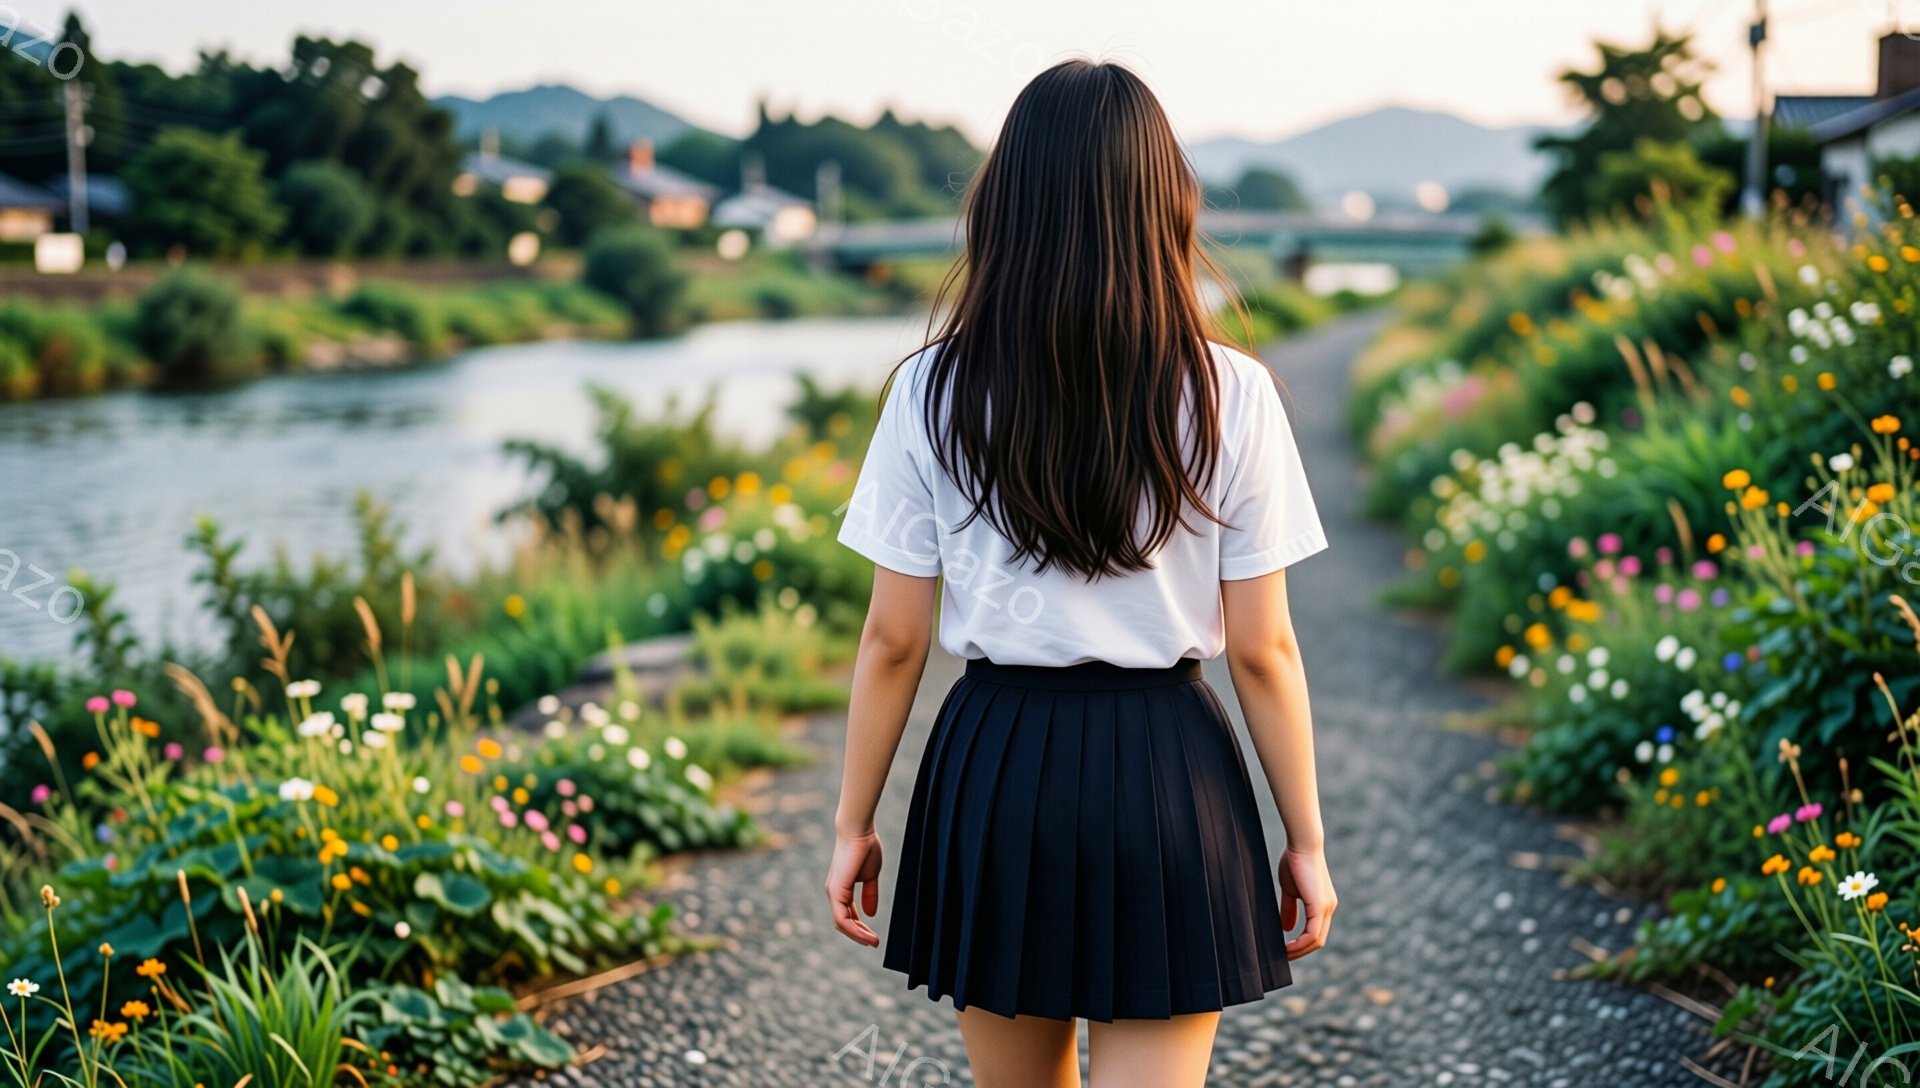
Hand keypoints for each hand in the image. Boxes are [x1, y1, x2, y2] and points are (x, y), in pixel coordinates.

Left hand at [825, 830, 883, 946]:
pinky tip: (866, 935)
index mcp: (841, 889)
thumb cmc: (865, 848)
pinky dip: (854, 929)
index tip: (874, 937)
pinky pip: (842, 918)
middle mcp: (834, 893)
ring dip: (858, 935)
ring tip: (873, 942)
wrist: (859, 831)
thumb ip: (870, 894)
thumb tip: (871, 913)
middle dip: (859, 935)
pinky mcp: (836, 891)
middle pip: (843, 923)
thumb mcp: (870, 876)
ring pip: (841, 924)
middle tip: (874, 942)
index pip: (848, 915)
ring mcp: (833, 893)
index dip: (860, 928)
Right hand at [1278, 846, 1335, 959]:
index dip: (1301, 944)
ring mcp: (1326, 908)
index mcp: (1323, 904)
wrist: (1302, 844)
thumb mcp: (1290, 890)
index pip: (1316, 932)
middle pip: (1318, 941)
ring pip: (1317, 940)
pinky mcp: (1320, 906)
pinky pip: (1313, 934)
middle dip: (1301, 951)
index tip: (1285, 949)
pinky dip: (1300, 943)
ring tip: (1283, 954)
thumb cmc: (1294, 862)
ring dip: (1299, 950)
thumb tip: (1286, 928)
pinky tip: (1287, 946)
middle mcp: (1329, 908)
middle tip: (1283, 957)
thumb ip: (1289, 909)